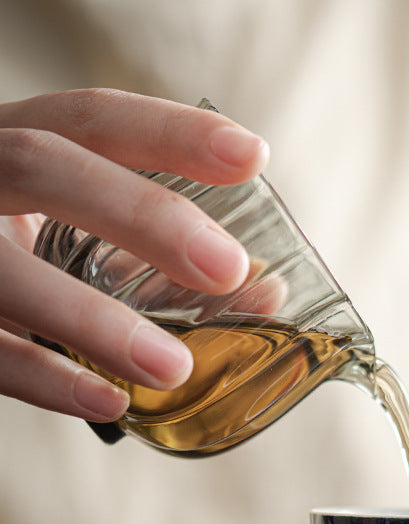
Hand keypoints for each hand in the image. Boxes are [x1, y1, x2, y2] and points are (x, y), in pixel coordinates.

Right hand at [0, 89, 268, 420]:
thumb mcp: (71, 242)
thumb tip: (265, 291)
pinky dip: (42, 377)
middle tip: (227, 265)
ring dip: (93, 318)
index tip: (251, 157)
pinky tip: (107, 401)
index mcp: (13, 150)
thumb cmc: (18, 262)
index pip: (89, 119)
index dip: (169, 133)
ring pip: (5, 271)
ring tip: (171, 367)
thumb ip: (155, 264)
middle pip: (44, 168)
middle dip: (142, 214)